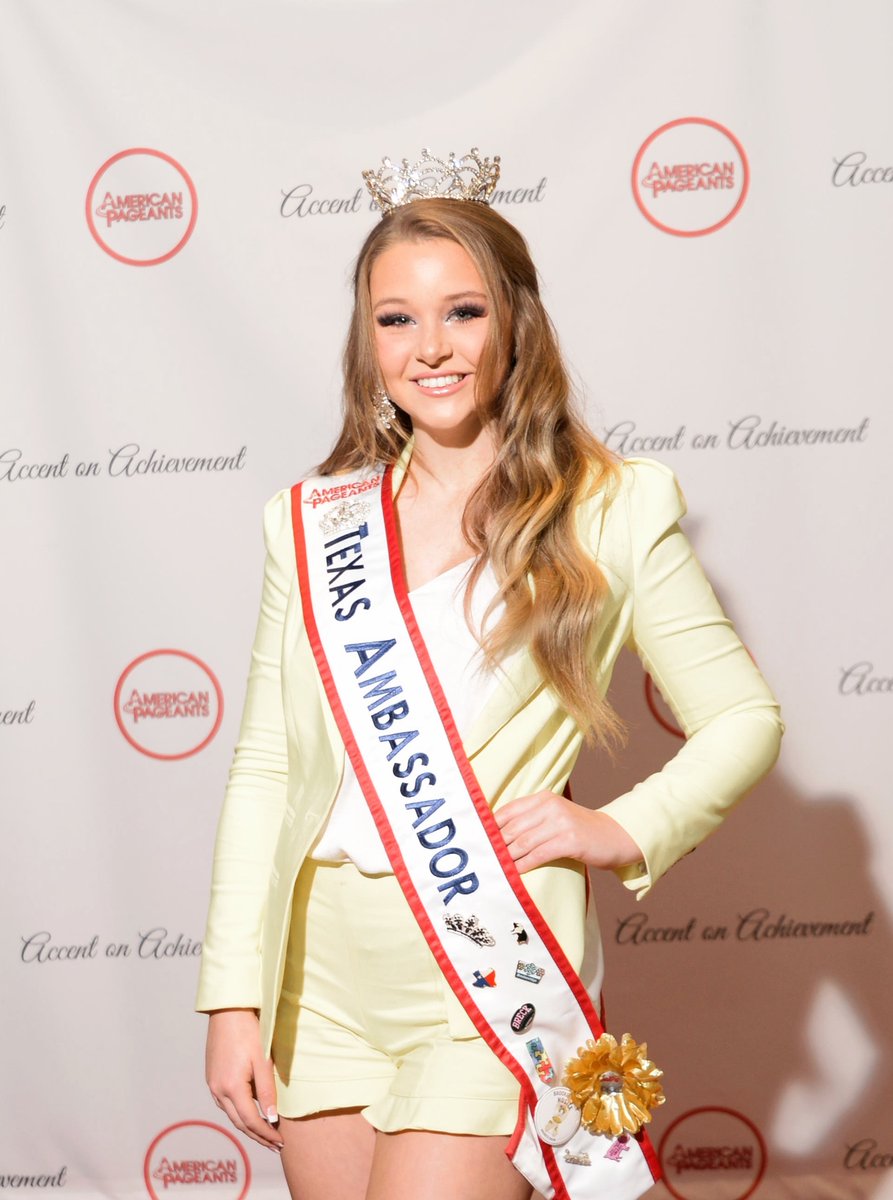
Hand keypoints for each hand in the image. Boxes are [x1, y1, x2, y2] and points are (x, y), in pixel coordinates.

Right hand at [205, 1008, 283, 1151]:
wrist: (228, 1011)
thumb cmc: (249, 1031)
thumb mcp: (263, 1061)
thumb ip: (267, 1091)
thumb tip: (271, 1119)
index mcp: (231, 1088)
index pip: (250, 1121)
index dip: (266, 1134)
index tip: (280, 1142)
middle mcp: (218, 1091)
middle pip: (239, 1123)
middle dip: (258, 1136)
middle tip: (275, 1145)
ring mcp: (213, 1085)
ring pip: (231, 1114)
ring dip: (248, 1126)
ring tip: (266, 1133)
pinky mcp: (212, 1078)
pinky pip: (226, 1103)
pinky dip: (240, 1112)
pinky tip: (251, 1112)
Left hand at [493, 791, 644, 873]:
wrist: (615, 836)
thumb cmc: (579, 830)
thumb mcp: (554, 817)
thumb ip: (531, 820)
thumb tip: (499, 836)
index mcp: (543, 798)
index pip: (508, 810)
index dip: (490, 827)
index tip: (478, 841)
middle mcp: (550, 806)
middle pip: (513, 828)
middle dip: (496, 845)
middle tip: (483, 860)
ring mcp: (561, 822)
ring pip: (523, 842)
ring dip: (508, 858)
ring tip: (496, 869)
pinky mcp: (570, 840)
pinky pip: (539, 854)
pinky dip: (524, 865)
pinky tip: (515, 873)